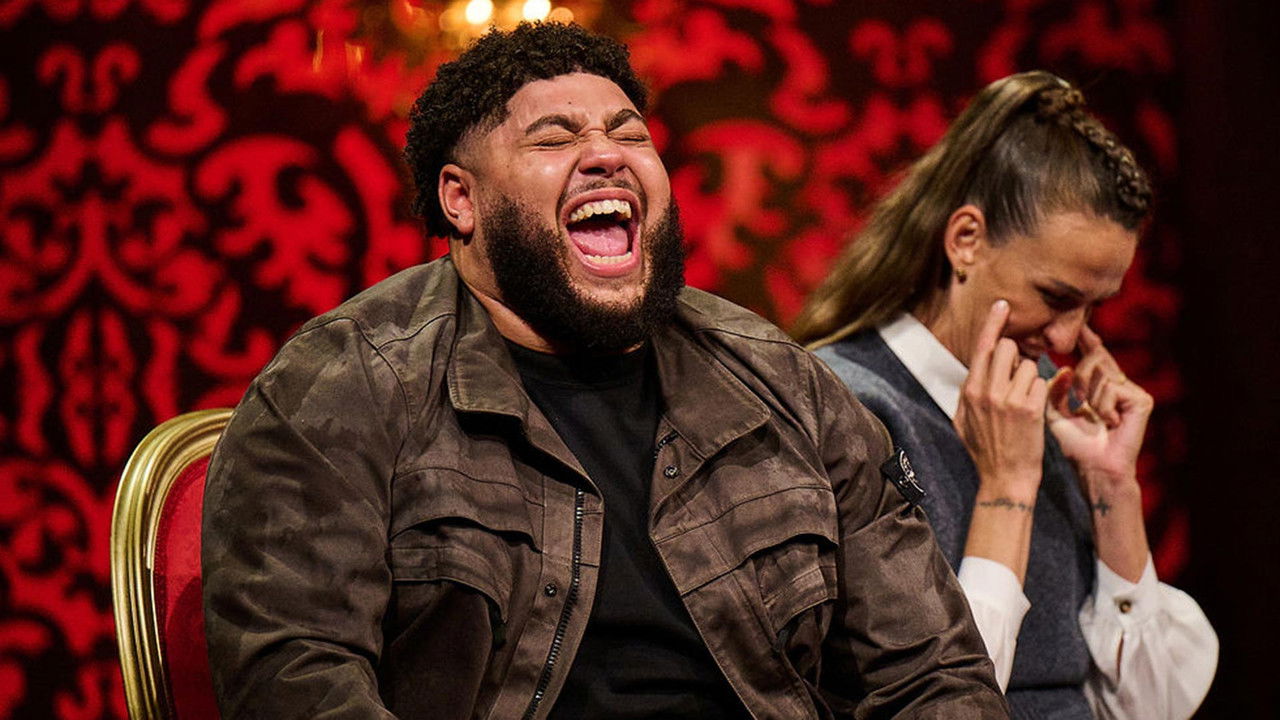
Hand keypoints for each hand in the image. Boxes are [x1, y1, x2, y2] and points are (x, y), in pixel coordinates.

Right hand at [954, 300, 1048, 500]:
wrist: (1004, 479)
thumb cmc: (985, 451)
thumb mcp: (963, 421)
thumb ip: (968, 392)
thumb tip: (974, 371)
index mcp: (970, 391)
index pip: (982, 346)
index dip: (993, 322)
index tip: (1003, 304)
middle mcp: (986, 391)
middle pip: (1007, 348)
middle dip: (1017, 355)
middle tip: (1018, 375)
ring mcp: (1007, 400)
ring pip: (1029, 364)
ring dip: (1032, 377)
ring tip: (1026, 400)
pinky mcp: (1029, 409)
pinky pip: (1041, 382)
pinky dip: (1042, 392)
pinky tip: (1035, 410)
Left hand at [1046, 325, 1153, 483]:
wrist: (1093, 466)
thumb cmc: (1075, 442)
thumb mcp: (1054, 411)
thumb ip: (1054, 388)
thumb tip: (1064, 367)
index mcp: (1099, 384)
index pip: (1092, 355)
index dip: (1086, 340)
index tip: (1078, 326)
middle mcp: (1118, 384)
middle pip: (1095, 359)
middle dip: (1079, 379)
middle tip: (1077, 403)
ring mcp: (1132, 391)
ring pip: (1102, 374)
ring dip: (1090, 398)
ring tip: (1096, 419)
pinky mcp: (1142, 400)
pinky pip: (1113, 388)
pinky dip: (1103, 406)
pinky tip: (1110, 423)